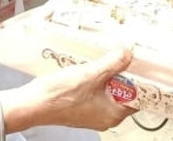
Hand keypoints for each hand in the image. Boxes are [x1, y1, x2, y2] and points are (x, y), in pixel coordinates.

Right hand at [9, 47, 135, 130]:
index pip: (138, 97)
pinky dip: (94, 79)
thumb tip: (127, 55)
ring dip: (106, 74)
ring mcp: (92, 112)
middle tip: (120, 56)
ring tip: (103, 59)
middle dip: (121, 73)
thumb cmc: (58, 97)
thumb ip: (112, 63)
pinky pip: (95, 91)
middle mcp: (105, 117)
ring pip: (108, 90)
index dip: (139, 79)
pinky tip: (88, 68)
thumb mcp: (90, 74)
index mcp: (113, 114)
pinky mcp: (81, 106)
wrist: (32, 103)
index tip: (140, 64)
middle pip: (123, 92)